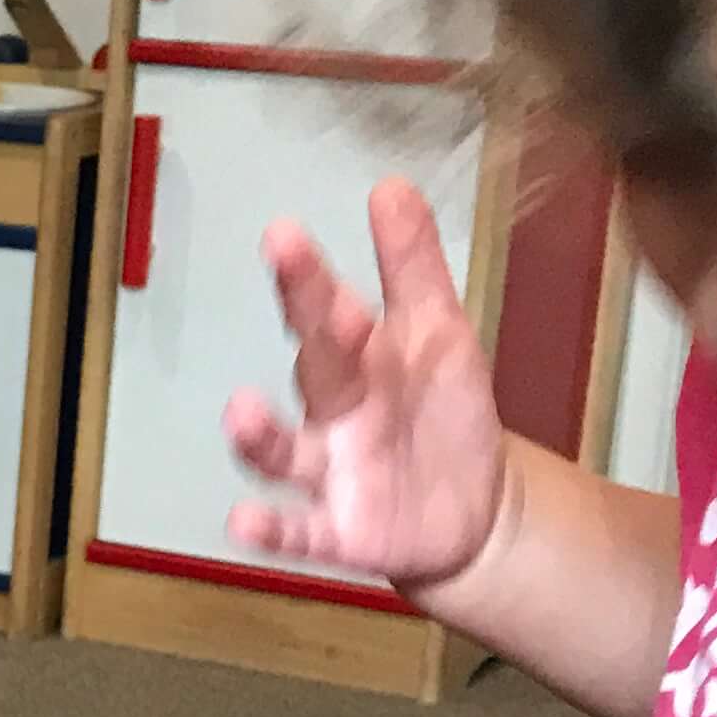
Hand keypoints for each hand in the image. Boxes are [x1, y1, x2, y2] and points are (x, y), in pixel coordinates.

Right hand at [222, 182, 510, 594]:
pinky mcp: (339, 533)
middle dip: (301, 319)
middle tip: (288, 266)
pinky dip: (270, 530)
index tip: (284, 234)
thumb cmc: (439, 411)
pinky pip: (299, 532)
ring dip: (257, 435)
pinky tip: (242, 521)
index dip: (305, 277)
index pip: (324, 311)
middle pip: (313, 365)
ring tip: (239, 411)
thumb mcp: (438, 333)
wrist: (476, 508)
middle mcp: (330, 411)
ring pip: (283, 453)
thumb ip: (410, 267)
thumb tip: (388, 183)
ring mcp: (329, 472)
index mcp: (354, 359)